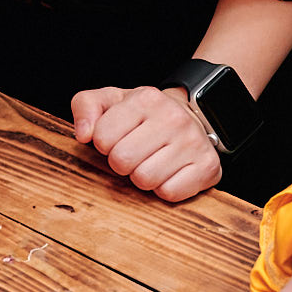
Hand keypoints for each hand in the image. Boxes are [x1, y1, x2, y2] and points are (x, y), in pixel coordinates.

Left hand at [71, 84, 221, 200]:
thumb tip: (83, 134)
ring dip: (142, 177)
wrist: (192, 119)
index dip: (104, 144)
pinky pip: (169, 193)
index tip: (117, 138)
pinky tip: (168, 172)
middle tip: (133, 153)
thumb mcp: (112, 101)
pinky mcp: (208, 167)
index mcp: (146, 98)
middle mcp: (173, 118)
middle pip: (122, 161)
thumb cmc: (144, 116)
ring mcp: (194, 142)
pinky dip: (164, 188)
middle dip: (121, 162)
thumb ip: (86, 106)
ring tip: (151, 162)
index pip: (102, 137)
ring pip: (145, 180)